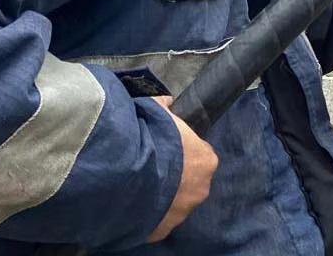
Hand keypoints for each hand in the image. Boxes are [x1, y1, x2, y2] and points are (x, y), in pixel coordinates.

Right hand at [146, 96, 218, 241]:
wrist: (126, 171)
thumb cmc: (148, 137)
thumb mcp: (157, 111)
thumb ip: (165, 107)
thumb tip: (168, 101)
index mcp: (206, 160)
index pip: (201, 155)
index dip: (183, 151)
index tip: (167, 149)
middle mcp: (201, 189)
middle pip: (191, 182)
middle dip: (175, 177)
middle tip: (152, 168)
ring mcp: (182, 212)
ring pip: (174, 204)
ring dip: (161, 196)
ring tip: (138, 186)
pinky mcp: (162, 229)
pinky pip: (156, 221)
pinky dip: (147, 214)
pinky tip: (132, 203)